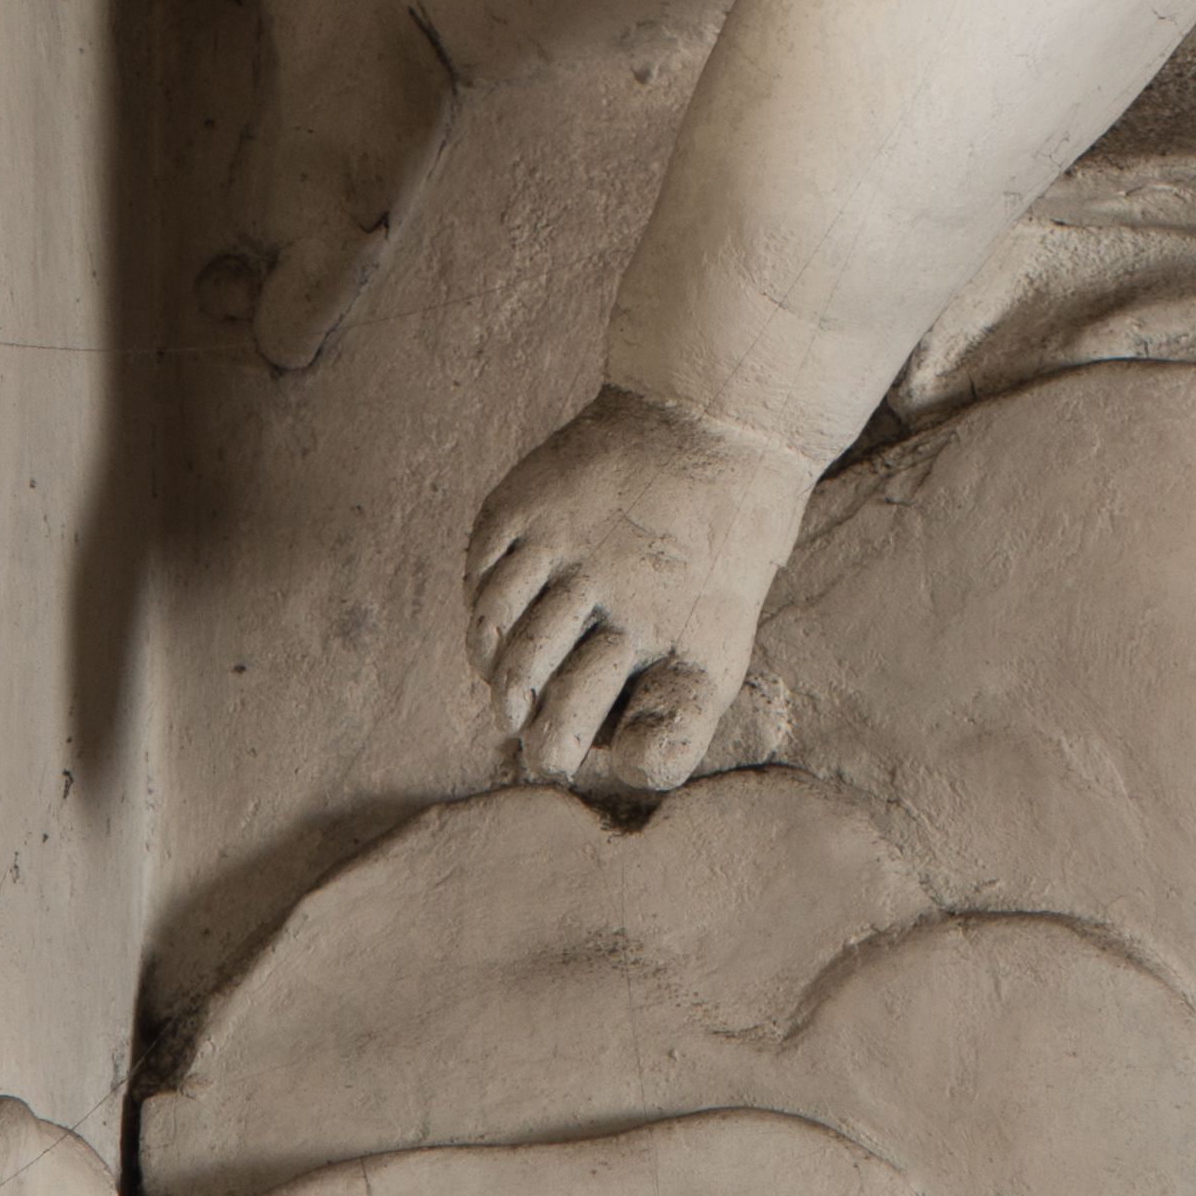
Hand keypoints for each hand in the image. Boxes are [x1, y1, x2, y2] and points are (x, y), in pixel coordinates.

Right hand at [466, 380, 816, 792]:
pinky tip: (500, 617)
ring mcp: (559, 537)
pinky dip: (480, 602)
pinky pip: (479, 568)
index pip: (578, 718)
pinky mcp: (526, 499)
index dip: (555, 747)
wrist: (714, 429)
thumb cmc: (712, 568)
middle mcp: (602, 583)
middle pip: (527, 677)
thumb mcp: (717, 651)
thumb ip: (677, 726)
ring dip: (493, 664)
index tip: (555, 754)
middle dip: (518, 716)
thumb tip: (622, 766)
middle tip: (522, 723)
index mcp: (654, 629)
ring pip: (493, 625)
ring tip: (508, 678)